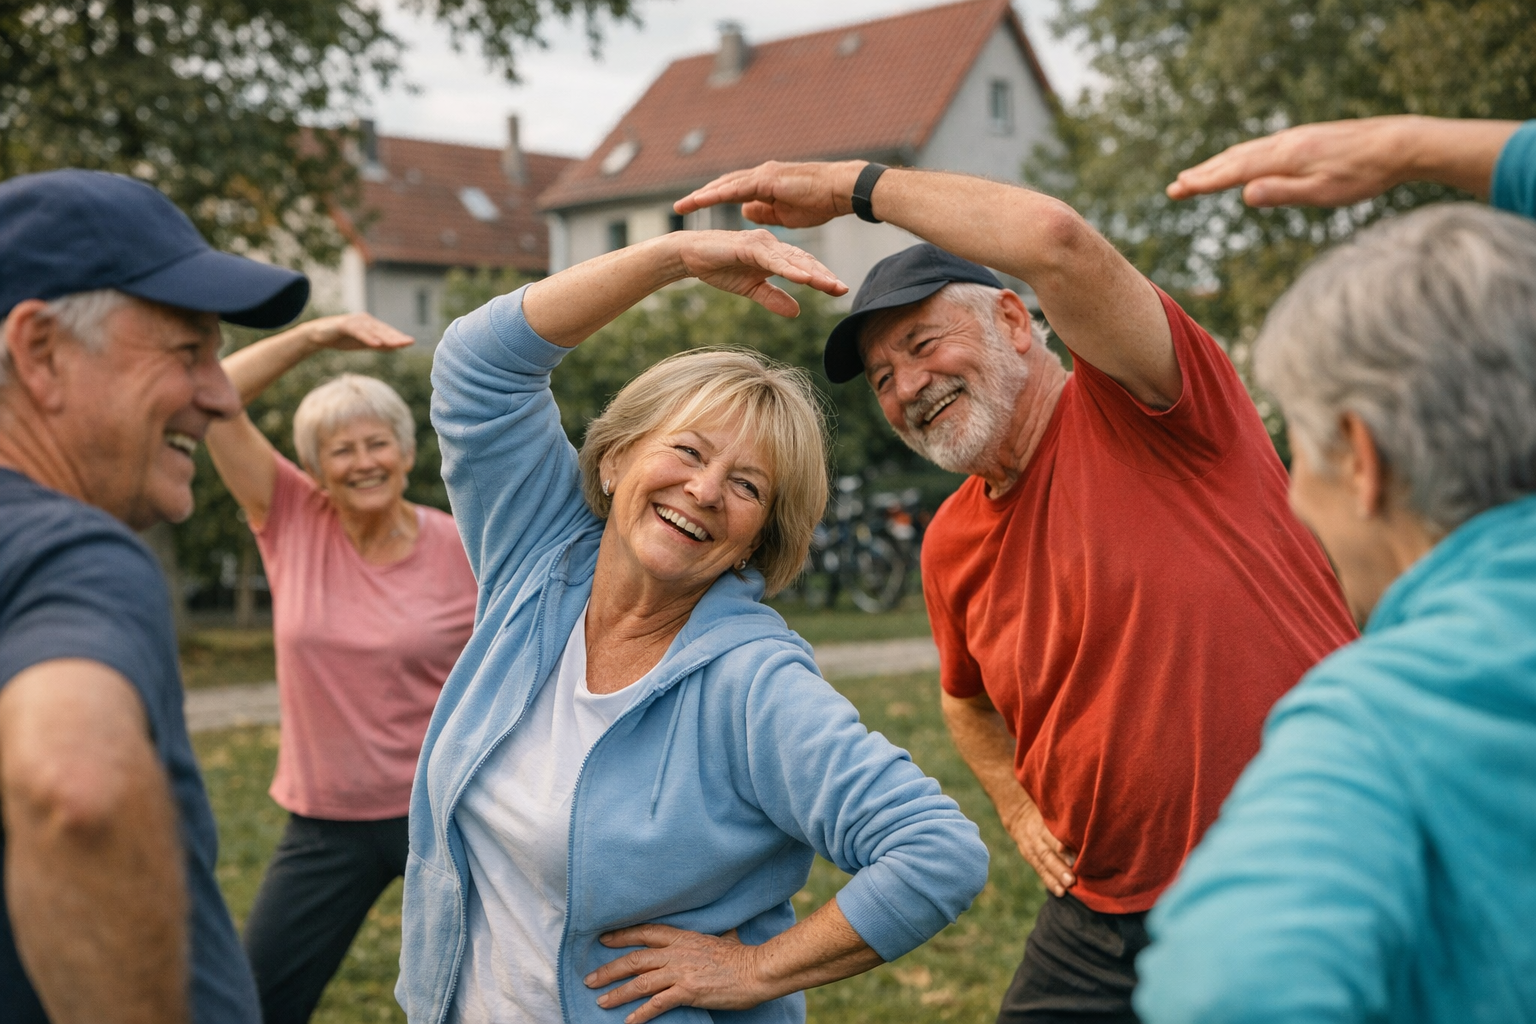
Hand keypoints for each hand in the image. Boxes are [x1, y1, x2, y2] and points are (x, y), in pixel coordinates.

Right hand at [303, 312, 415, 352]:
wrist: (318, 334)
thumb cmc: (342, 338)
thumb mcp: (362, 343)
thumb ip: (377, 345)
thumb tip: (394, 348)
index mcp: (370, 325)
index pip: (387, 331)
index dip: (398, 337)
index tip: (411, 342)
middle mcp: (365, 320)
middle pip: (383, 330)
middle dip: (396, 337)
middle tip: (409, 342)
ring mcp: (355, 321)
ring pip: (373, 330)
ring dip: (386, 338)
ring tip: (397, 344)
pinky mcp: (345, 324)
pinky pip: (359, 332)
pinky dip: (368, 337)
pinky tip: (377, 344)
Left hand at [586, 924, 769, 1023]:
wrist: (756, 970)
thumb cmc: (742, 955)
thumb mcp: (721, 937)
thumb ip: (711, 935)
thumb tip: (721, 932)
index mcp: (682, 937)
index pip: (645, 933)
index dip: (622, 936)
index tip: (603, 940)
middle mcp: (677, 952)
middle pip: (635, 959)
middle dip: (609, 969)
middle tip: (590, 978)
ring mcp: (681, 972)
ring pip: (640, 982)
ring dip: (617, 993)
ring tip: (601, 1001)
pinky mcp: (688, 991)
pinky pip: (658, 1004)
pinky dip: (641, 1014)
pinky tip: (629, 1022)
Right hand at [671, 229, 846, 315]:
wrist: (690, 256)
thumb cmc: (719, 268)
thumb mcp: (750, 289)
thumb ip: (773, 298)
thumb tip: (797, 312)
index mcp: (774, 253)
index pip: (803, 266)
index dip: (821, 278)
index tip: (839, 291)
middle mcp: (771, 245)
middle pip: (803, 261)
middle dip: (823, 275)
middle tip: (842, 289)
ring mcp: (760, 244)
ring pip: (791, 259)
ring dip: (811, 272)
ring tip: (829, 285)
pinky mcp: (747, 246)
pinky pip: (772, 259)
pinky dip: (788, 268)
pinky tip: (802, 278)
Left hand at [675, 161, 866, 229]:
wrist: (841, 190)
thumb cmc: (821, 202)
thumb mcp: (786, 213)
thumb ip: (764, 211)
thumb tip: (744, 211)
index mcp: (764, 184)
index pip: (732, 191)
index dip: (713, 199)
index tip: (695, 209)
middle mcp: (760, 175)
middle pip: (723, 185)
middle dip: (701, 196)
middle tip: (680, 207)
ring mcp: (763, 174)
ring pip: (725, 185)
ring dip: (703, 195)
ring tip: (683, 206)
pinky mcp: (768, 179)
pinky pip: (736, 188)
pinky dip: (718, 194)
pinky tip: (702, 200)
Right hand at [1004, 798, 1076, 896]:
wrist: (1019, 815)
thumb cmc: (1047, 812)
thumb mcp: (1053, 811)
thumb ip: (1065, 823)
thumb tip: (1085, 836)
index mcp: (1042, 822)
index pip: (1051, 835)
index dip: (1060, 846)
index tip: (1073, 859)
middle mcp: (1035, 836)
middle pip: (1046, 853)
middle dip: (1058, 868)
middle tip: (1071, 880)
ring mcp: (1030, 847)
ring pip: (1041, 864)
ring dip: (1053, 878)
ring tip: (1063, 890)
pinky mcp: (1029, 856)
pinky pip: (1039, 869)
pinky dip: (1049, 881)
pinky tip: (1059, 891)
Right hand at [1166, 117, 1415, 207]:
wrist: (1398, 143)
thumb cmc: (1363, 174)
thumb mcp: (1323, 193)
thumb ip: (1283, 192)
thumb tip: (1244, 194)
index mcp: (1285, 158)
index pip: (1234, 171)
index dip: (1203, 182)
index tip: (1177, 189)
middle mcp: (1284, 143)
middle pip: (1234, 158)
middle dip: (1203, 173)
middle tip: (1175, 186)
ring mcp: (1294, 138)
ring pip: (1247, 151)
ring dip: (1219, 164)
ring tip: (1198, 174)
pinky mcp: (1305, 138)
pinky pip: (1262, 147)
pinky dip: (1240, 157)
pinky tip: (1242, 162)